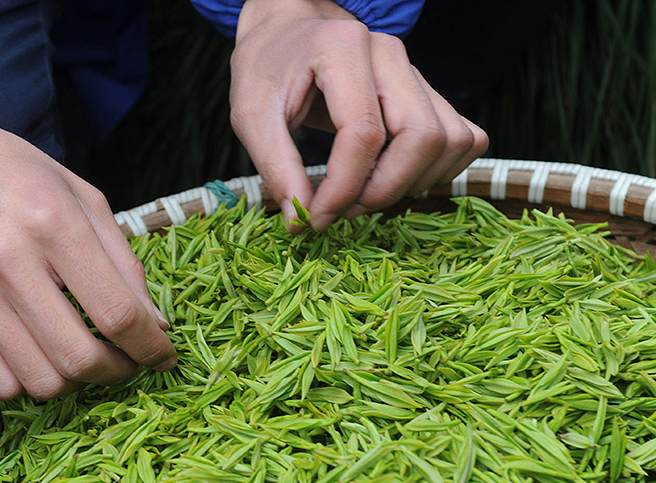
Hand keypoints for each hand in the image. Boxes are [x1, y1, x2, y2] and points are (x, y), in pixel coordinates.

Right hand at [0, 89, 175, 398]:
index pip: (117, 312)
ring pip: (41, 381)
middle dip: (119, 373)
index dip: (150, 347)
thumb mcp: (82, 195)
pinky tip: (41, 354)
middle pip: (79, 357)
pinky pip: (0, 383)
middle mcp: (9, 261)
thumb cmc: (12, 173)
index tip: (163, 356)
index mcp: (53, 222)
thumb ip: (123, 261)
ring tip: (85, 358)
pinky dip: (31, 381)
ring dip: (77, 383)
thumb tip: (155, 325)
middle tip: (128, 363)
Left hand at [231, 0, 488, 230]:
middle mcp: (390, 55)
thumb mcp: (251, 115)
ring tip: (363, 197)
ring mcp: (415, 72)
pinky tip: (394, 181)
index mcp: (343, 49)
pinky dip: (437, 171)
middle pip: (422, 136)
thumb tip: (300, 219)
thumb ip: (276, 167)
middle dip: (385, 189)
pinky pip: (462, 138)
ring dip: (413, 184)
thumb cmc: (267, 68)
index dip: (344, 187)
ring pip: (451, 140)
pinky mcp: (427, 92)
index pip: (364, 132)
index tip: (315, 217)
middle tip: (342, 209)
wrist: (287, 31)